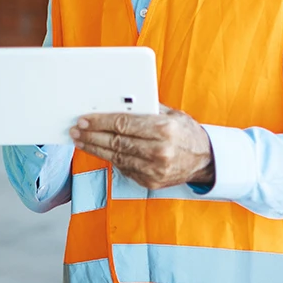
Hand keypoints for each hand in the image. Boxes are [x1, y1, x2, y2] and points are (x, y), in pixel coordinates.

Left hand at [70, 105, 213, 189]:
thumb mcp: (171, 114)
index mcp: (164, 129)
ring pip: (116, 157)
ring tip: (80, 140)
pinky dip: (109, 158)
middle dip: (91, 135)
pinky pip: (124, 168)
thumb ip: (145, 108)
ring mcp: (155, 169)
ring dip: (94, 148)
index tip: (84, 119)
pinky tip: (98, 150)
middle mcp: (160, 150)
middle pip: (116, 142)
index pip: (123, 124)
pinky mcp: (151, 181)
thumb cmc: (186, 133)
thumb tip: (114, 101)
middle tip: (76, 130)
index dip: (99, 122)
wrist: (206, 160)